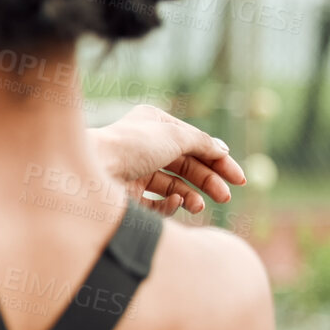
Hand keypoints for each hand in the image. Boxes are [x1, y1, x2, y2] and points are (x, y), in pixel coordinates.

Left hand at [88, 105, 245, 216]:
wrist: (90, 171)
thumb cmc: (132, 146)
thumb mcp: (175, 136)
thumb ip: (203, 143)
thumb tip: (222, 150)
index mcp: (154, 124)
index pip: (194, 144)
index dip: (218, 160)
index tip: (239, 179)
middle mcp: (144, 147)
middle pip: (186, 166)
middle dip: (208, 181)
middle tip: (226, 196)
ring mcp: (135, 173)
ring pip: (173, 187)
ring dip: (191, 196)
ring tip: (197, 205)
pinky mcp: (127, 197)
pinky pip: (155, 203)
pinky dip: (168, 205)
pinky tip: (173, 203)